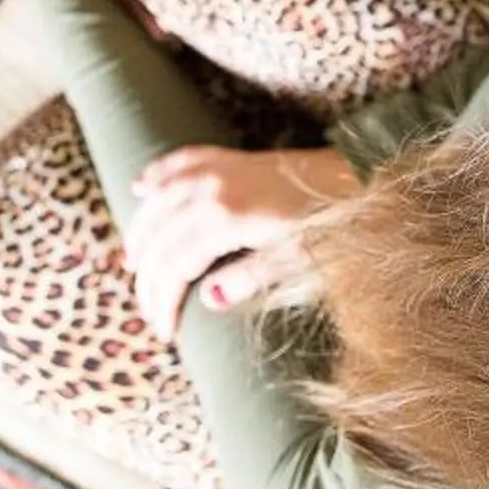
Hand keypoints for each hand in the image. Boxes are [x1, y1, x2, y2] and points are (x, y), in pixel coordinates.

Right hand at [127, 147, 360, 340]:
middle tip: (148, 309)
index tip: (164, 331)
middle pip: (158, 237)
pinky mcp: (228, 158)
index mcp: (227, 218)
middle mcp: (212, 189)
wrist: (356, 176)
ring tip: (132, 262)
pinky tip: (141, 188)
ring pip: (158, 201)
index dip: (163, 300)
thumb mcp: (294, 261)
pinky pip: (179, 162)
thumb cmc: (329, 224)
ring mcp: (217, 169)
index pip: (175, 265)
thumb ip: (247, 278)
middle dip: (147, 277)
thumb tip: (206, 299)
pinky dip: (156, 175)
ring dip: (140, 231)